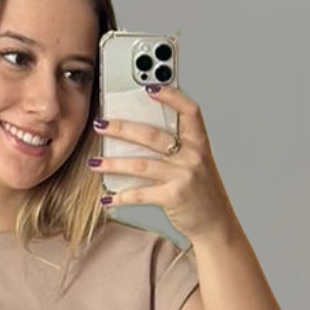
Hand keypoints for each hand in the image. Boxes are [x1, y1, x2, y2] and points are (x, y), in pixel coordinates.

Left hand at [92, 82, 235, 240]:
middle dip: (122, 128)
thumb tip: (136, 135)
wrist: (215, 222)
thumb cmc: (201, 190)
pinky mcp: (174, 197)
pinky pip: (140, 194)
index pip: (189, 110)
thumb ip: (176, 147)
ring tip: (94, 162)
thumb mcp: (196, 162)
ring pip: (141, 164)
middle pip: (152, 135)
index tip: (148, 87)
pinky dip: (121, 196)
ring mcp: (184, 176)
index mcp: (199, 142)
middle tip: (100, 125)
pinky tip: (107, 198)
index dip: (170, 96)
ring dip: (113, 163)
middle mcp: (193, 156)